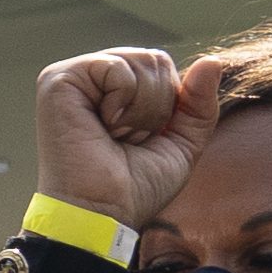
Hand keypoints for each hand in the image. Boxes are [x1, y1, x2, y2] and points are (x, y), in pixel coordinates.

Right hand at [32, 47, 227, 228]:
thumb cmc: (135, 187)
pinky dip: (123, 104)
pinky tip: (103, 126)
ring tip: (115, 135)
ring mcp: (72, 76)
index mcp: (112, 88)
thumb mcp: (181, 142)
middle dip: (157, 106)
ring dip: (142, 109)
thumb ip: (199, 103)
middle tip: (127, 139)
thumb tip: (213, 60)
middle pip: (155, 59)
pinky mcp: (58, 80)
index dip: (168, 104)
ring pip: (140, 61)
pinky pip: (117, 68)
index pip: (161, 66)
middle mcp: (91, 77)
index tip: (141, 139)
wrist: (103, 213)